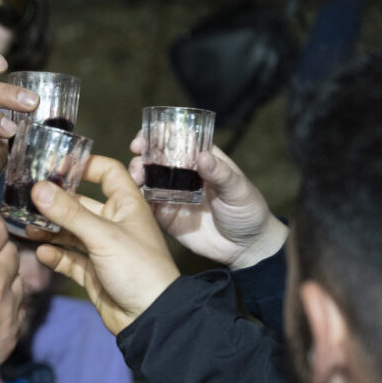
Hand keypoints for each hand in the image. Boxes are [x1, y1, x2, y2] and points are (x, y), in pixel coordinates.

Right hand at [30, 155, 179, 334]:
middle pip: (81, 203)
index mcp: (126, 206)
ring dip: (50, 229)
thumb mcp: (102, 235)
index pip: (107, 173)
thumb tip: (38, 188)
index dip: (84, 166)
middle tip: (28, 198)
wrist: (150, 317)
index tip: (56, 166)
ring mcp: (103, 249)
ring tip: (28, 227)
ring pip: (70, 232)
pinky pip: (69, 258)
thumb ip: (69, 213)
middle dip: (56, 201)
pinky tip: (42, 253)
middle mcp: (114, 223)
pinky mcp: (93, 272)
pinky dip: (55, 255)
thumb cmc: (137, 268)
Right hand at [129, 137, 288, 269]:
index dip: (157, 135)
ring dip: (136, 176)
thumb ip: (221, 174)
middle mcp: (183, 174)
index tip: (144, 139)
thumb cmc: (248, 211)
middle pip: (155, 157)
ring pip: (146, 179)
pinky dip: (135, 199)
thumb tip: (203, 156)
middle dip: (141, 156)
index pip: (176, 139)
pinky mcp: (165, 215)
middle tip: (137, 164)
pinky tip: (133, 198)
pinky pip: (145, 205)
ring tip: (135, 180)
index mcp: (201, 160)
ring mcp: (172, 194)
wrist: (245, 247)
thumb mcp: (239, 190)